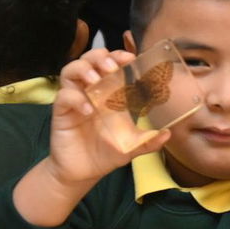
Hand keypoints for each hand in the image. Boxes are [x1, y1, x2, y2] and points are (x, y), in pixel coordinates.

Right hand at [47, 48, 169, 186]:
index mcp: (108, 93)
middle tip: (111, 67)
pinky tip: (88, 110)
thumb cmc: (105, 154)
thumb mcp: (130, 147)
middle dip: (99, 57)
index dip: (118, 55)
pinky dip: (75, 98)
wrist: (83, 173)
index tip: (130, 58)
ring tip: (95, 79)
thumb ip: (148, 141)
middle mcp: (90, 91)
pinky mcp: (61, 112)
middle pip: (88, 59)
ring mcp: (74, 100)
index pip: (110, 63)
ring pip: (70, 71)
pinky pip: (63, 97)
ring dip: (83, 69)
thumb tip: (168, 134)